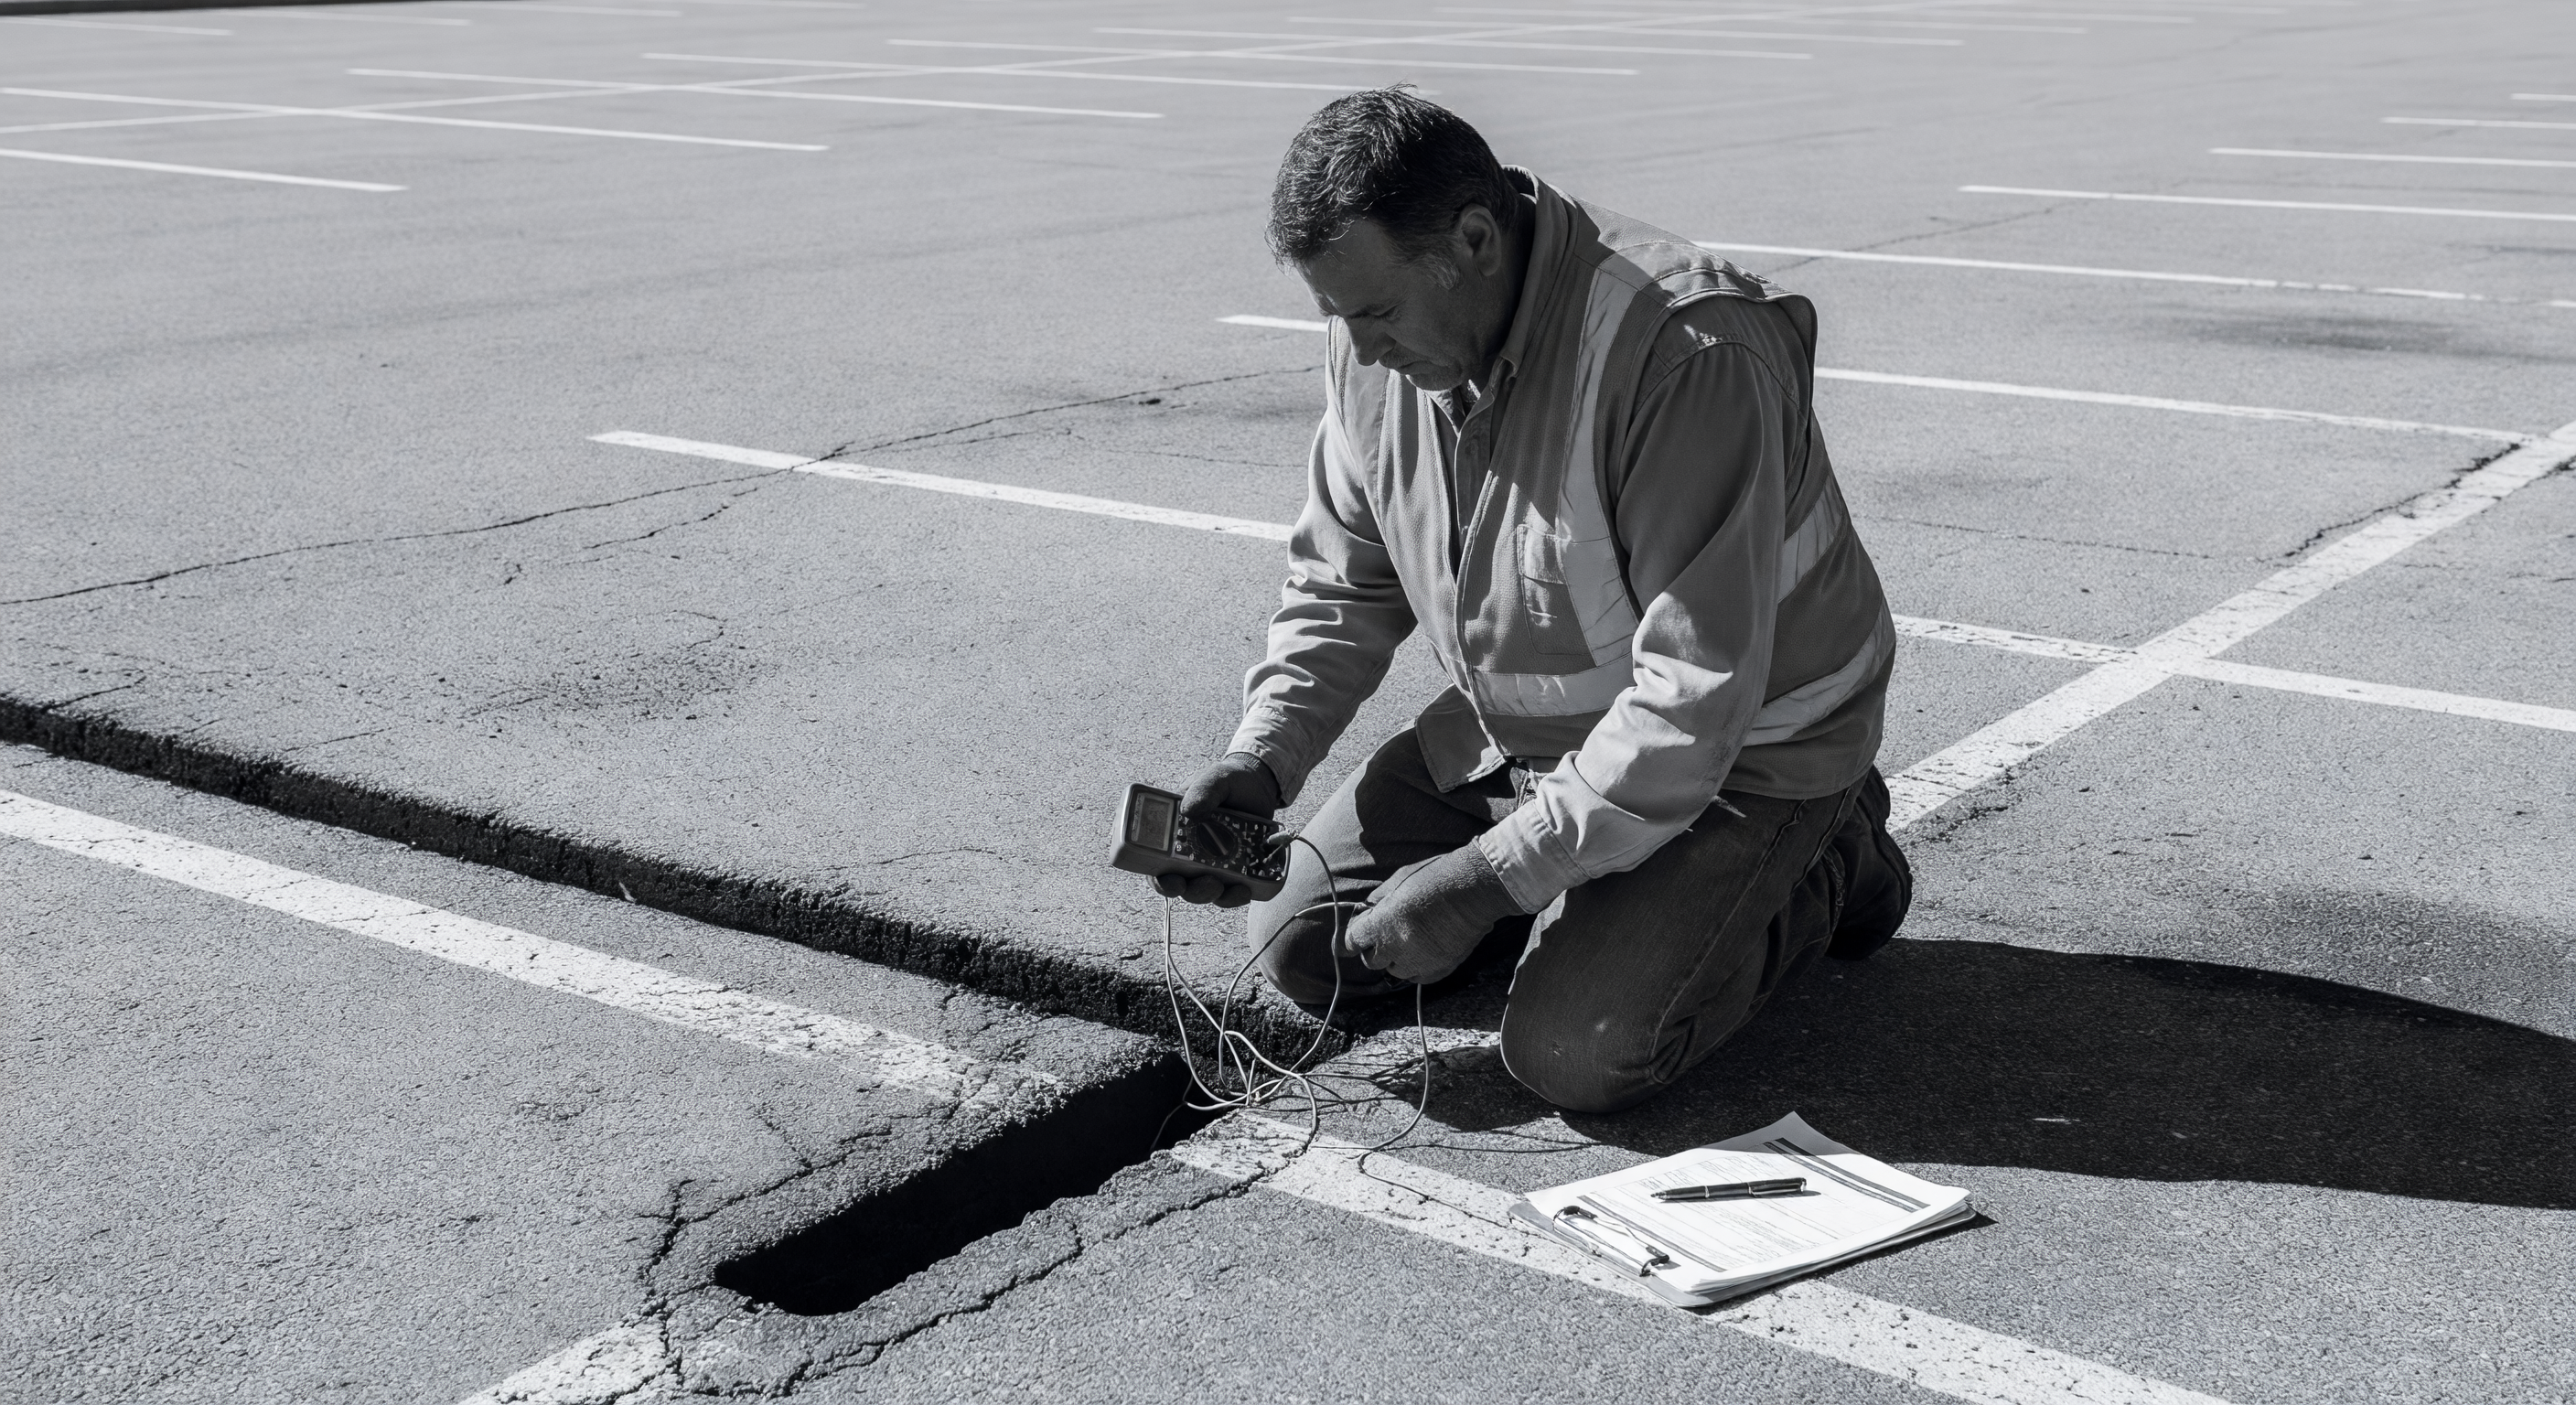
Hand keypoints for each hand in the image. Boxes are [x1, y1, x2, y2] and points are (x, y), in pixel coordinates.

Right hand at [1154, 752, 1283, 907]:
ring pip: (1205, 891)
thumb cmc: (1227, 780)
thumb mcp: (1214, 778)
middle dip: (1193, 891)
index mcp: (1173, 831)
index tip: (1171, 881)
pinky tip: (1245, 890)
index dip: (1160, 879)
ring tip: (1231, 888)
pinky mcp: (1234, 868)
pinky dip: (1236, 895)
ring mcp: (1212, 862)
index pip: (1157, 863)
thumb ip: (1203, 789)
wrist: (1258, 784)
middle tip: (1209, 883)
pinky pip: (1230, 890)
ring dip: (1214, 895)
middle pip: (1182, 884)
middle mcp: (1188, 852)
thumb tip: (1189, 810)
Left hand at [1341, 843, 1527, 984]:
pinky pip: (1419, 978)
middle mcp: (1398, 947)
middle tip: (1386, 933)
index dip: (1355, 936)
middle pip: (1372, 961)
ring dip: (1397, 959)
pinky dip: (1418, 967)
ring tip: (1409, 940)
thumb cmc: (1436, 876)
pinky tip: (1425, 949)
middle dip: (1375, 948)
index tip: (1360, 931)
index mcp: (1383, 923)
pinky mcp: (1441, 968)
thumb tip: (1367, 911)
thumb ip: (1378, 899)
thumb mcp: (1399, 879)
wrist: (1477, 888)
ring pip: (1395, 972)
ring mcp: (1420, 961)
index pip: (1353, 941)